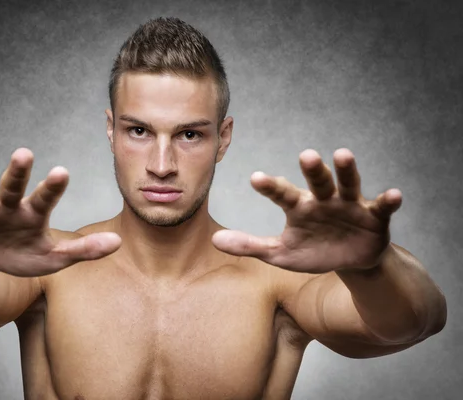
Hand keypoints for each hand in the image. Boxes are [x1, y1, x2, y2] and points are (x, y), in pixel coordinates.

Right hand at [0, 148, 120, 276]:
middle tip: (25, 154)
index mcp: (33, 213)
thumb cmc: (24, 255)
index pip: (45, 198)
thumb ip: (84, 250)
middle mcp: (9, 206)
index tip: (61, 171)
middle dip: (18, 172)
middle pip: (14, 187)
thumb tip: (118, 242)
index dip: (52, 187)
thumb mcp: (53, 258)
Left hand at [212, 148, 401, 272]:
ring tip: (342, 154)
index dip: (270, 187)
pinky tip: (394, 194)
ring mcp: (349, 205)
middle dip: (312, 169)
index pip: (282, 194)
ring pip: (347, 184)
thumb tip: (214, 241)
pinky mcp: (374, 216)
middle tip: (305, 155)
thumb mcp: (280, 253)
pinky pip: (382, 206)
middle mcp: (323, 200)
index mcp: (299, 207)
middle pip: (317, 181)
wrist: (348, 261)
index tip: (255, 179)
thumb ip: (250, 245)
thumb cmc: (312, 251)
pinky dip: (388, 200)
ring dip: (346, 170)